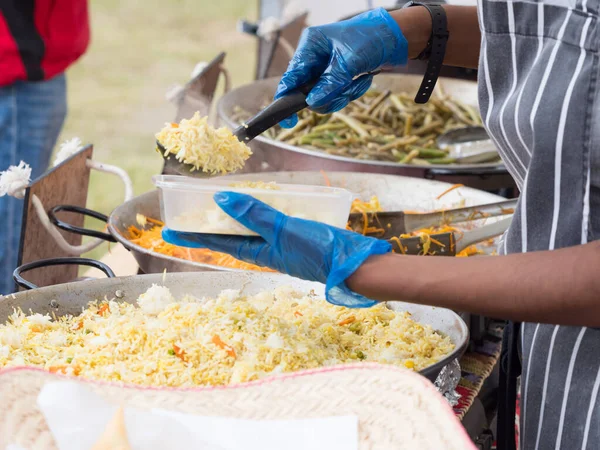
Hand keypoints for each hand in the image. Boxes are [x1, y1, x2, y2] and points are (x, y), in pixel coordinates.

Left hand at [162, 192, 391, 307]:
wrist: (352, 263)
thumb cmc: (317, 250)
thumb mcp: (282, 230)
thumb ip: (255, 215)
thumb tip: (221, 200)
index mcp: (257, 253)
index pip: (217, 243)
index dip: (192, 236)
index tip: (169, 232)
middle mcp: (265, 250)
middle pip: (230, 236)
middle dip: (209, 227)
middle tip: (189, 215)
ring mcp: (281, 243)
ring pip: (250, 229)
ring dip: (233, 218)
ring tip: (219, 207)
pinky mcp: (296, 235)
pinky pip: (269, 223)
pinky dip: (260, 212)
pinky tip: (262, 204)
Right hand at [275, 7, 407, 127]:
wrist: (394, 37)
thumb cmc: (370, 39)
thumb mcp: (349, 62)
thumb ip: (330, 84)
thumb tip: (312, 104)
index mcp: (310, 46)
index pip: (291, 77)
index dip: (286, 98)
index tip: (288, 120)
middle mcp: (314, 58)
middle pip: (308, 92)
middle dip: (329, 96)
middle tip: (345, 92)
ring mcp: (325, 69)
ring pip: (324, 97)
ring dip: (343, 94)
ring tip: (359, 80)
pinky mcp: (336, 77)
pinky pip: (337, 95)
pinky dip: (352, 92)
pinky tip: (363, 78)